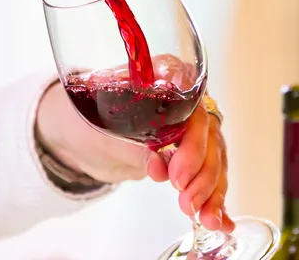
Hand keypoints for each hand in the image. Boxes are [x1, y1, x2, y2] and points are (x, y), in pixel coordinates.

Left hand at [36, 55, 234, 232]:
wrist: (78, 136)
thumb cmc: (85, 120)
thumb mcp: (102, 133)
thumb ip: (132, 148)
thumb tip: (159, 166)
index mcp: (163, 79)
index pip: (192, 107)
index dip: (192, 141)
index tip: (178, 173)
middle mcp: (184, 101)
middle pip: (209, 134)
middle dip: (203, 172)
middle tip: (187, 199)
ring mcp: (189, 129)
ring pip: (215, 157)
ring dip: (212, 189)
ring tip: (205, 217)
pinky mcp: (189, 155)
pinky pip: (210, 174)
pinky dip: (216, 198)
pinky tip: (221, 220)